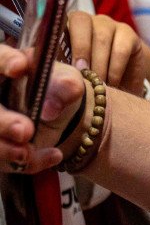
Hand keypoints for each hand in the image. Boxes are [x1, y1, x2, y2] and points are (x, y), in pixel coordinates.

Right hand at [0, 45, 88, 172]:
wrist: (60, 114)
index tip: (19, 67)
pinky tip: (53, 156)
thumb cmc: (56, 88)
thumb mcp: (67, 81)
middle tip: (25, 131)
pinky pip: (5, 161)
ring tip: (30, 152)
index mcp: (3, 66)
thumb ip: (65, 86)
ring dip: (7, 150)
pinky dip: (27, 162)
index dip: (4, 62)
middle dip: (2, 122)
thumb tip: (50, 107)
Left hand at [66, 11, 146, 95]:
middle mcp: (89, 20)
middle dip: (81, 50)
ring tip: (97, 84)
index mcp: (68, 26)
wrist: (123, 80)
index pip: (60, 21)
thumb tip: (52, 73)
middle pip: (81, 23)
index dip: (59, 40)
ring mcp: (110, 25)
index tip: (68, 66)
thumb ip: (63, 68)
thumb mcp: (74, 72)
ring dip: (99, 64)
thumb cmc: (91, 76)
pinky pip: (120, 49)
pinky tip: (112, 82)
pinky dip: (114, 69)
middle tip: (83, 74)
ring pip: (101, 38)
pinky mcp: (129, 34)